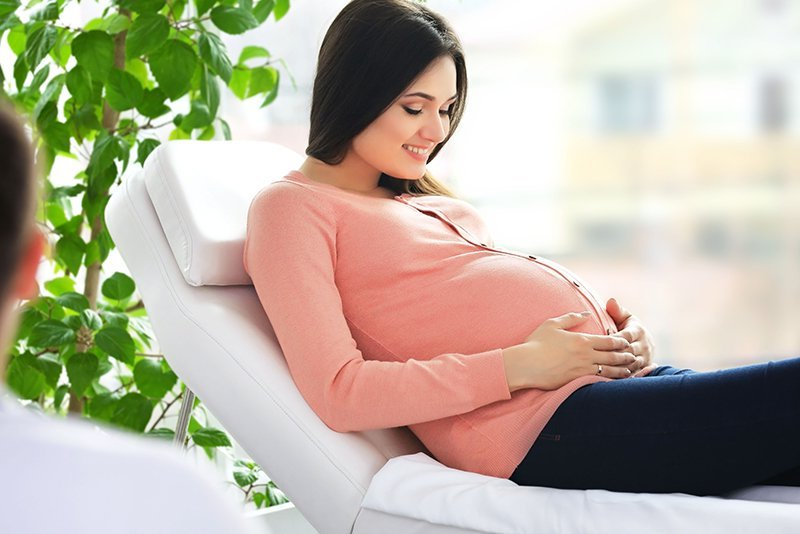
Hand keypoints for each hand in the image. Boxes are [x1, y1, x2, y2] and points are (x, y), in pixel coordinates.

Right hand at [503, 311, 636, 391]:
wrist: (526, 364)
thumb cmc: (536, 343)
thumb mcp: (552, 324)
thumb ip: (571, 318)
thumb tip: (586, 313)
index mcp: (582, 340)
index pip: (609, 341)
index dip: (621, 341)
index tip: (627, 342)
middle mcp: (586, 355)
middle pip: (613, 356)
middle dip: (626, 356)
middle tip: (634, 357)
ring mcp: (582, 369)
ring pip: (609, 370)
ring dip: (622, 370)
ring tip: (629, 370)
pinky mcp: (577, 381)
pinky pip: (599, 380)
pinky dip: (610, 381)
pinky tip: (615, 381)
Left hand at [606, 298, 656, 376]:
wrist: (645, 343)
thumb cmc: (629, 328)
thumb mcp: (625, 318)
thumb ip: (617, 311)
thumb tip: (610, 301)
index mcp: (638, 331)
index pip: (626, 335)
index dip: (614, 338)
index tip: (601, 340)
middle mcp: (644, 345)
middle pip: (629, 351)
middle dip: (615, 354)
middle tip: (598, 356)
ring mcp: (645, 358)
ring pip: (632, 364)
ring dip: (619, 367)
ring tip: (603, 368)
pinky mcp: (644, 369)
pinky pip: (634, 375)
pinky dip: (623, 376)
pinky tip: (611, 378)